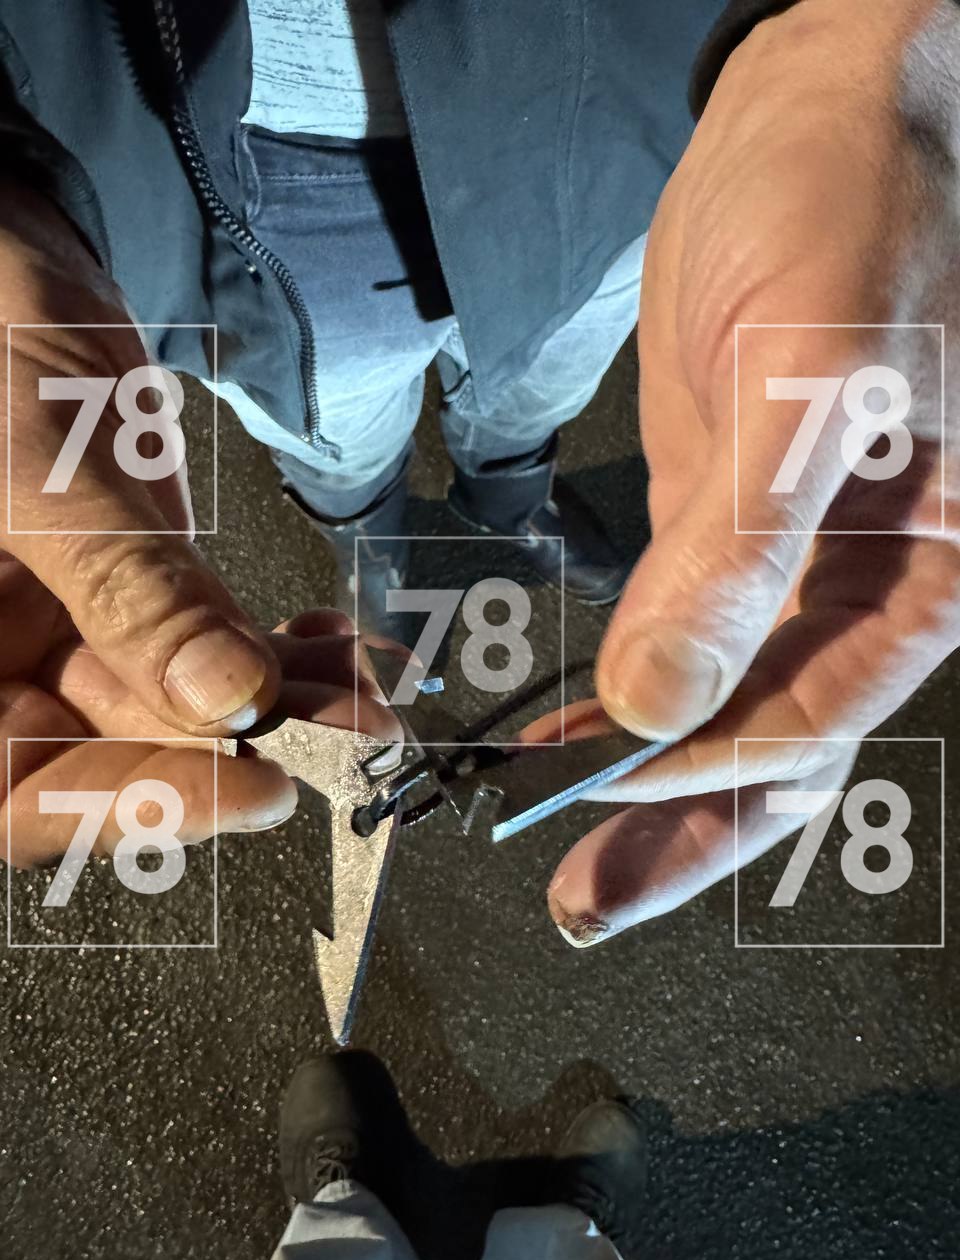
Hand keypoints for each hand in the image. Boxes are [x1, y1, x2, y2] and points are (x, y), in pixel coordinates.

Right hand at [0, 184, 395, 866]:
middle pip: (117, 755)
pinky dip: (271, 653)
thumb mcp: (39, 467)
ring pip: (178, 706)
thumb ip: (125, 589)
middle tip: (351, 727)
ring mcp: (62, 636)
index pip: (21, 791)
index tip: (260, 788)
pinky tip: (330, 641)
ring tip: (363, 682)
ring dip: (279, 700)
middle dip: (244, 744)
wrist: (11, 260)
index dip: (137, 807)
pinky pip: (203, 648)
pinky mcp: (129, 598)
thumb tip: (229, 701)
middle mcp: (0, 668)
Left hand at [535, 0, 959, 943]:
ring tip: (548, 837)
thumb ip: (738, 554)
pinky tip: (557, 731)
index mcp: (935, 569)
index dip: (701, 785)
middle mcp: (863, 586)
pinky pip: (672, 637)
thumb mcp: (808, 379)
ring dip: (629, 775)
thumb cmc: (856, 207)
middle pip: (768, 747)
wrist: (813, 117)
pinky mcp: (721, 527)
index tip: (599, 825)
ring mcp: (786, 563)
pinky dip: (612, 692)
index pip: (815, 721)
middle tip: (585, 898)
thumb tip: (656, 705)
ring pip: (713, 706)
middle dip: (673, 829)